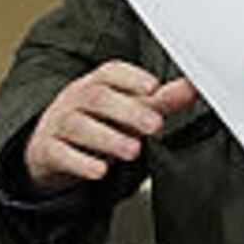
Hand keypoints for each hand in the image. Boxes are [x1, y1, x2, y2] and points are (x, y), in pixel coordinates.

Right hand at [22, 61, 197, 187]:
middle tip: (154, 125)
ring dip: (108, 138)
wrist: (49, 147)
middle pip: (97, 99)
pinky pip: (61, 154)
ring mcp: (59, 125)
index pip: (110, 73)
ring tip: (133, 150)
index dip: (131, 78)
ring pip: (79, 126)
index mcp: (96, 84)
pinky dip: (81, 163)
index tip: (153, 86)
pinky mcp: (49, 151)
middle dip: (127, 110)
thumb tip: (194, 87)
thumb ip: (161, 100)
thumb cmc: (96, 123)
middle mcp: (76, 100)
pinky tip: (100, 171)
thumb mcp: (128, 110)